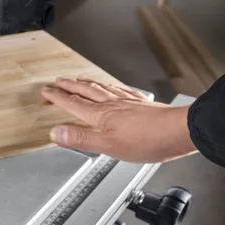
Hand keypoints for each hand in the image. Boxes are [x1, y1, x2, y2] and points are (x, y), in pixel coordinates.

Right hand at [41, 77, 195, 162]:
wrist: (179, 131)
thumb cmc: (148, 140)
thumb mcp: (108, 146)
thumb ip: (81, 139)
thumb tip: (56, 133)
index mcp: (101, 115)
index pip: (73, 104)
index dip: (58, 97)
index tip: (46, 92)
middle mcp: (112, 105)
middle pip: (86, 92)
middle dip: (69, 87)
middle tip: (57, 82)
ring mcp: (127, 103)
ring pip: (102, 89)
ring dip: (87, 83)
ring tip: (79, 79)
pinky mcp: (141, 104)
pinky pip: (121, 91)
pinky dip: (111, 86)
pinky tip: (113, 87)